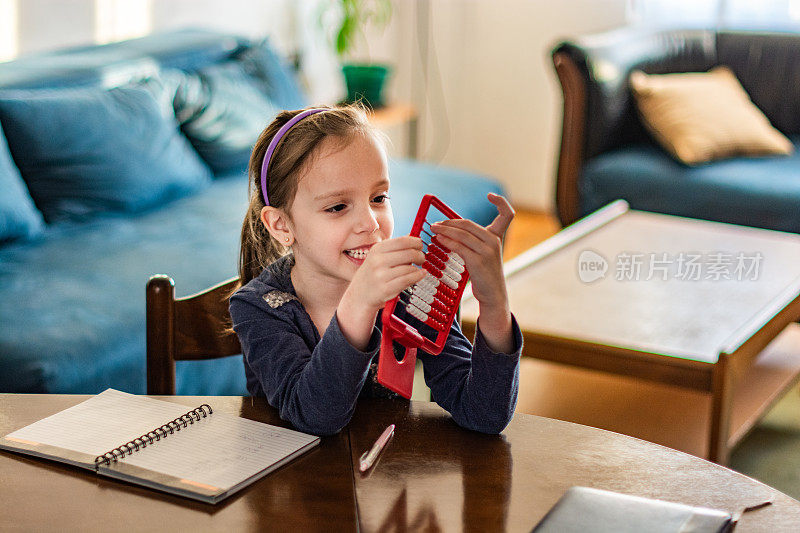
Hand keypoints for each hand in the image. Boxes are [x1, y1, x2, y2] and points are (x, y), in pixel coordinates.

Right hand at [338, 236, 426, 349]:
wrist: (359, 296)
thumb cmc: (373, 274)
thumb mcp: (378, 256)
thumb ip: (395, 248)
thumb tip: (413, 237)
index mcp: (377, 249)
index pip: (402, 241)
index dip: (415, 242)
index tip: (420, 246)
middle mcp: (378, 261)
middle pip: (409, 253)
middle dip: (420, 255)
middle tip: (421, 259)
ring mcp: (381, 275)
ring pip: (409, 268)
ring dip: (418, 268)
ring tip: (418, 270)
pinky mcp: (386, 288)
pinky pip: (408, 280)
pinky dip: (417, 276)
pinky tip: (420, 275)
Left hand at [431, 193, 514, 351]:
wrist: (492, 295)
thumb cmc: (484, 274)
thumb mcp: (482, 254)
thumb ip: (472, 240)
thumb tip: (450, 229)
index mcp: (497, 237)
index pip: (508, 214)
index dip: (501, 202)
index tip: (490, 196)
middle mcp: (494, 241)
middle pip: (468, 224)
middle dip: (449, 222)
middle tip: (436, 224)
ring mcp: (488, 251)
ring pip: (462, 234)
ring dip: (445, 230)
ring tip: (434, 230)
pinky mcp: (479, 262)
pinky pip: (459, 247)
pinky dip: (447, 242)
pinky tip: (439, 240)